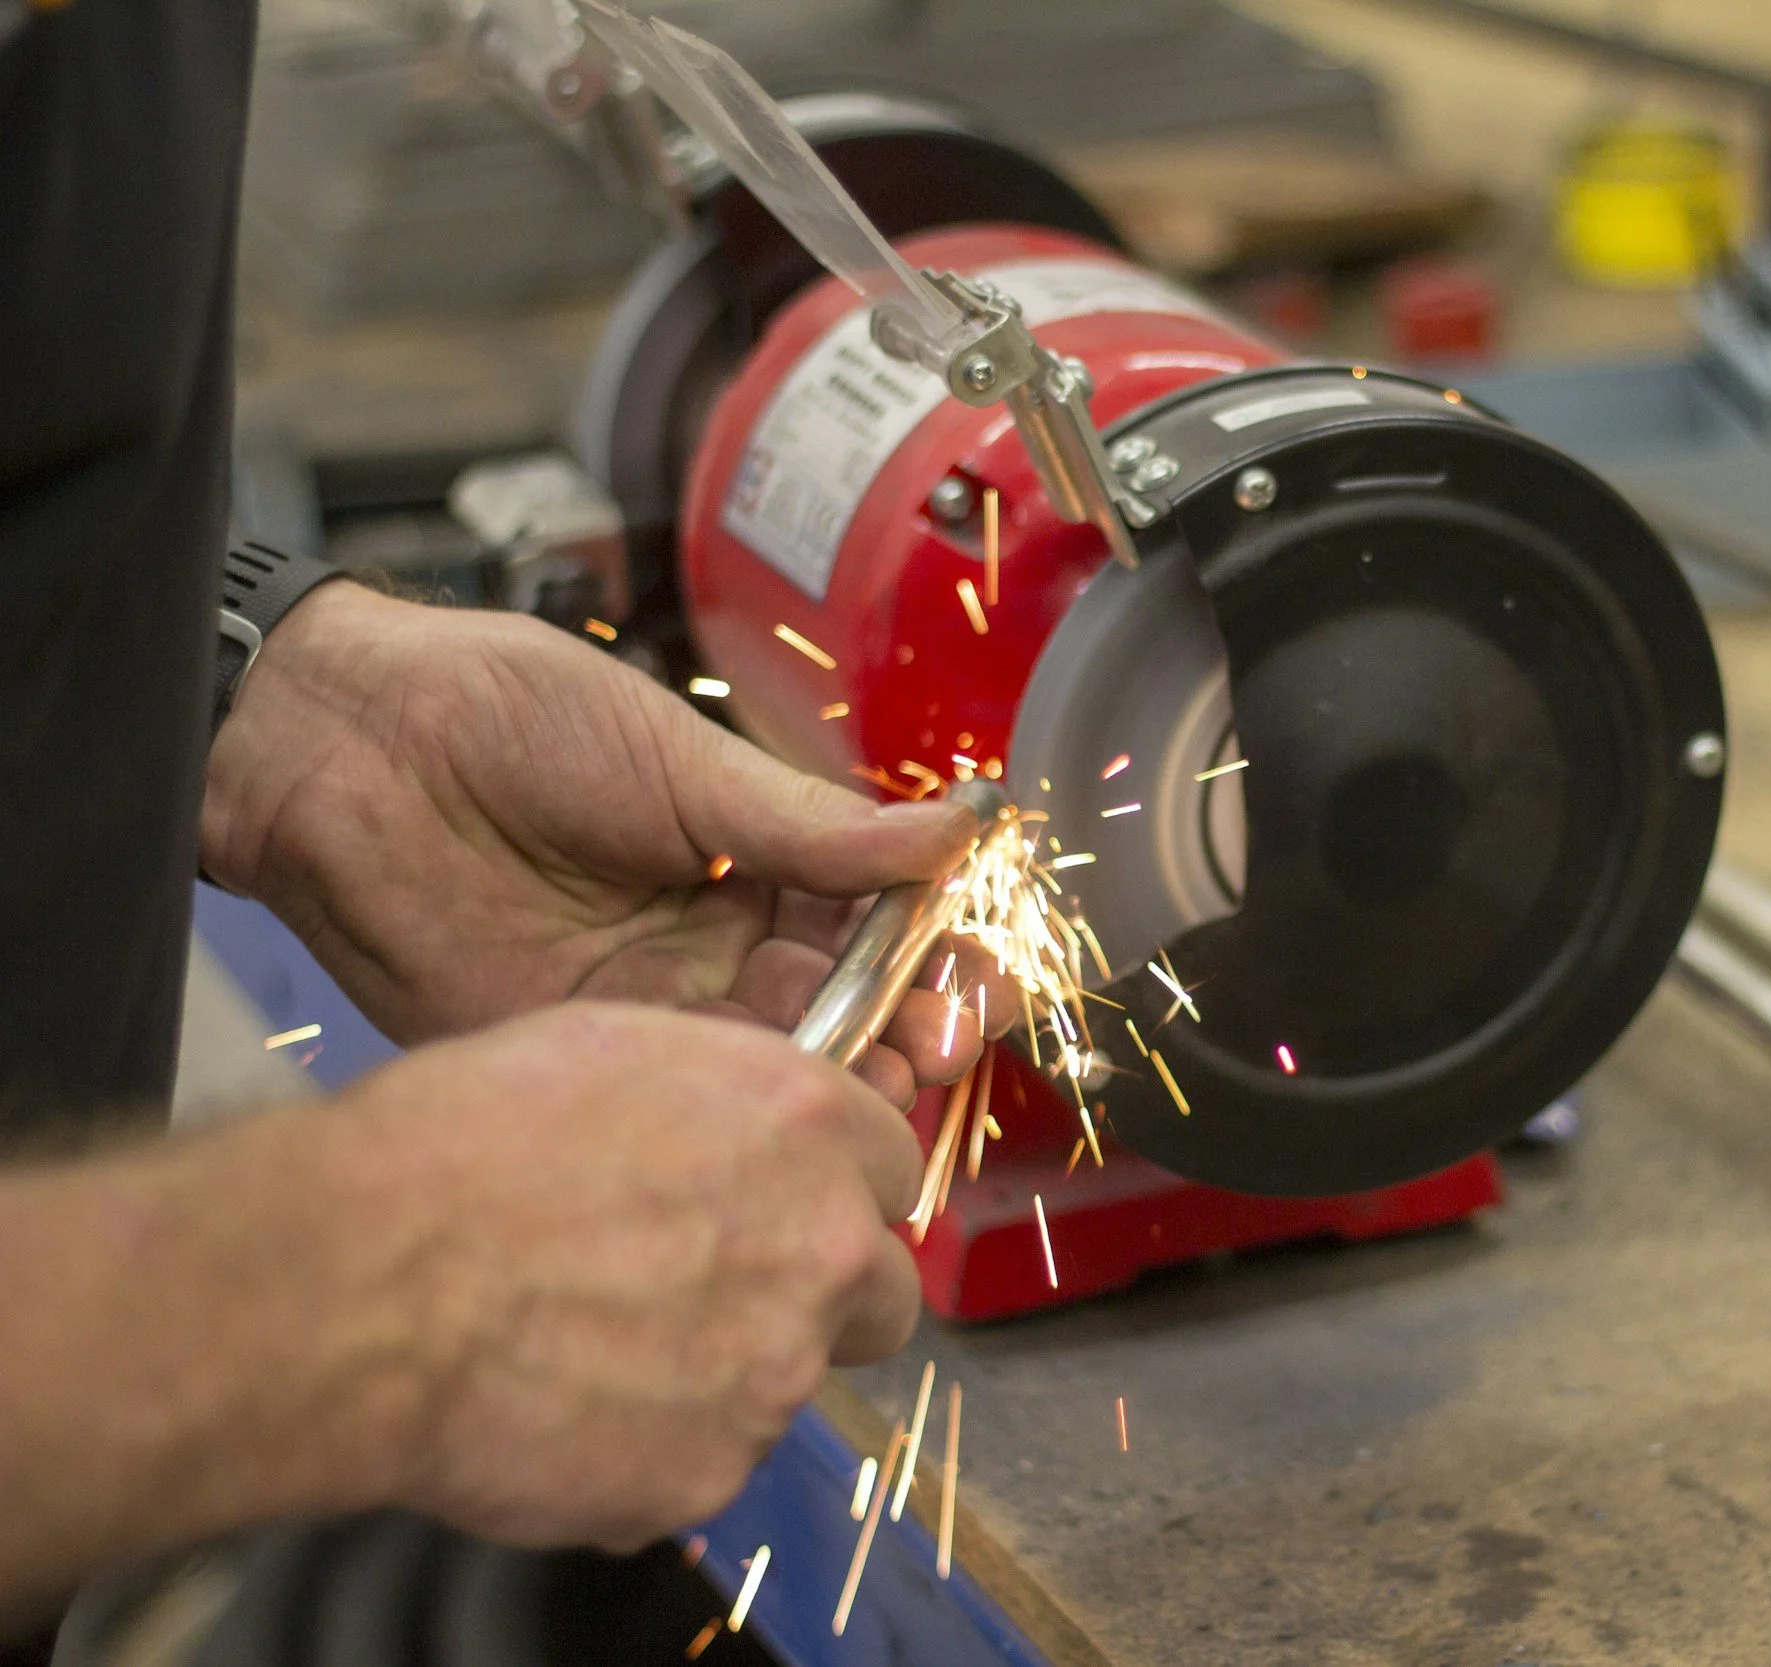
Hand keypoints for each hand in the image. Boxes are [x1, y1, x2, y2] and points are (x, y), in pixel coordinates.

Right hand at [0, 1003, 923, 1591]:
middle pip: (880, 1293)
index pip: (889, 1169)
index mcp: (806, 1129)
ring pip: (784, 1383)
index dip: (833, 1193)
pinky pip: (702, 1463)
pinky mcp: (709, 1473)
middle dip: (821, 1297)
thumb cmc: (456, 1147)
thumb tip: (744, 1136)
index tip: (790, 1208)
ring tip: (596, 1345)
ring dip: (722, 1371)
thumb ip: (725, 1105)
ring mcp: (773, 1373)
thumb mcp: (615, 1053)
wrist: (364, 1279)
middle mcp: (819, 1248)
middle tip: (722, 1295)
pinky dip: (650, 1447)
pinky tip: (562, 1403)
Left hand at [201, 584, 1011, 1104]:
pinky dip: (733, 1114)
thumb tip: (963, 832)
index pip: (882, 926)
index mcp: (758, 859)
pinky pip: (675, 1103)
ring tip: (873, 1079)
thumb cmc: (511, 716)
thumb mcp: (684, 764)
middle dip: (905, 1031)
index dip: (939, 957)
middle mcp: (716, 942)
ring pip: (772, 1070)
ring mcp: (649, 1006)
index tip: (979, 977)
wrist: (346, 746)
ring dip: (834, 1081)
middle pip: (845, 1011)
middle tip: (933, 1041)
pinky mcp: (577, 1058)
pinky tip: (773, 1112)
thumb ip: (818, 828)